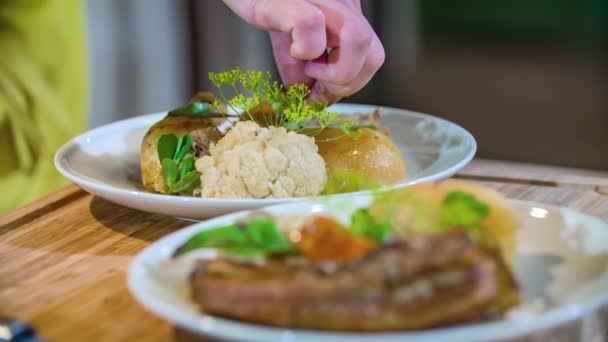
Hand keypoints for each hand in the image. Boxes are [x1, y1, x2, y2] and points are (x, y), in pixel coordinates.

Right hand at [221, 0, 384, 103]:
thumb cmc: (259, 2)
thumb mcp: (286, 41)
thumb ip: (300, 71)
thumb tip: (310, 100)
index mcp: (345, 13)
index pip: (371, 58)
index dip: (350, 85)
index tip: (319, 95)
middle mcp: (341, 3)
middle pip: (375, 56)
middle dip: (346, 85)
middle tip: (316, 87)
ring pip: (359, 40)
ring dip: (333, 72)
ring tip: (307, 66)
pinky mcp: (291, 0)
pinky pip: (312, 26)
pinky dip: (304, 49)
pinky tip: (291, 49)